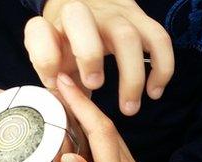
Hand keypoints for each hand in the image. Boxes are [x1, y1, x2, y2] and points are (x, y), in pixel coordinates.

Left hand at [25, 0, 174, 115]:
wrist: (90, 8)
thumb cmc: (68, 45)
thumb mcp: (53, 61)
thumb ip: (55, 83)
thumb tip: (65, 111)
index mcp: (52, 26)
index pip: (39, 31)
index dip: (45, 59)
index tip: (54, 83)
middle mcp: (81, 14)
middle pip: (80, 20)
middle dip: (88, 55)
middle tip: (94, 86)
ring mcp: (114, 15)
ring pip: (127, 36)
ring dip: (131, 76)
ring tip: (129, 108)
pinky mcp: (140, 20)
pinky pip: (159, 39)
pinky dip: (162, 67)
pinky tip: (154, 92)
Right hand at [55, 73, 173, 161]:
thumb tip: (70, 155)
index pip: (102, 133)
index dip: (82, 105)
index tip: (63, 84)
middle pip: (109, 130)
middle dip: (84, 104)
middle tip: (58, 86)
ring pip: (114, 140)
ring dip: (92, 119)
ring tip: (66, 103)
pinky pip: (117, 153)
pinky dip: (100, 138)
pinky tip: (83, 135)